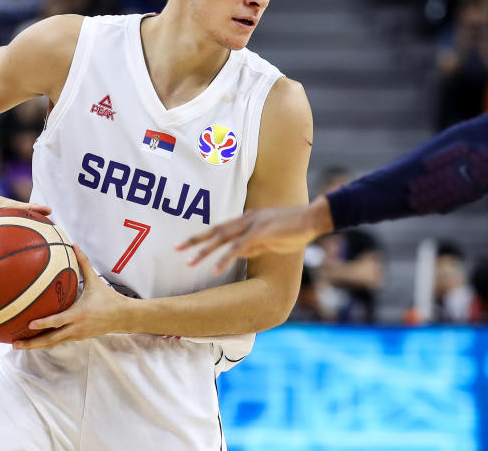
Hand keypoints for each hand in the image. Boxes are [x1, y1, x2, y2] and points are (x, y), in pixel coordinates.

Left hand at [13, 245, 131, 349]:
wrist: (123, 317)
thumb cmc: (108, 298)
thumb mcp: (96, 281)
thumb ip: (84, 263)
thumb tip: (74, 245)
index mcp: (79, 313)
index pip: (59, 320)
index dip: (44, 323)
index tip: (29, 324)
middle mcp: (76, 327)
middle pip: (51, 339)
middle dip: (32, 343)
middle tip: (14, 343)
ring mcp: (77, 335)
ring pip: (53, 343)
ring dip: (35, 345)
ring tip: (18, 345)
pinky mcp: (78, 338)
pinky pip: (59, 341)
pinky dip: (46, 343)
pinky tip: (34, 341)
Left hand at [177, 199, 331, 272]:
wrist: (312, 219)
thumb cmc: (293, 229)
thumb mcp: (269, 239)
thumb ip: (252, 245)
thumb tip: (237, 254)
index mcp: (248, 218)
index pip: (220, 227)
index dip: (202, 235)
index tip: (185, 244)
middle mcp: (246, 219)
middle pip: (215, 230)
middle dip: (194, 240)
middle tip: (176, 249)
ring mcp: (253, 224)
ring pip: (222, 238)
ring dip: (204, 251)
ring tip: (190, 263)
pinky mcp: (261, 233)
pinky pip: (238, 248)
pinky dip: (225, 258)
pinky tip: (215, 269)